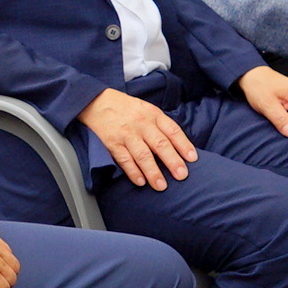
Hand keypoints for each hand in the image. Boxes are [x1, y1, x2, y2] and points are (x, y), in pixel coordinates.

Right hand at [77, 87, 196, 189]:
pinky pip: (124, 159)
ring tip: (161, 186)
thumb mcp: (146, 109)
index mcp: (153, 114)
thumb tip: (178, 147)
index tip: (192, 159)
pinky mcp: (112, 142)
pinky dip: (132, 171)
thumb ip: (160, 125)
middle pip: (160, 144)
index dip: (183, 145)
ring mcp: (126, 134)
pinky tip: (140, 181)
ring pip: (142, 154)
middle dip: (172, 161)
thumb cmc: (126, 108)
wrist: (96, 101)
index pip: (172, 130)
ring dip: (153, 171)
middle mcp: (141, 124)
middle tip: (181, 175)